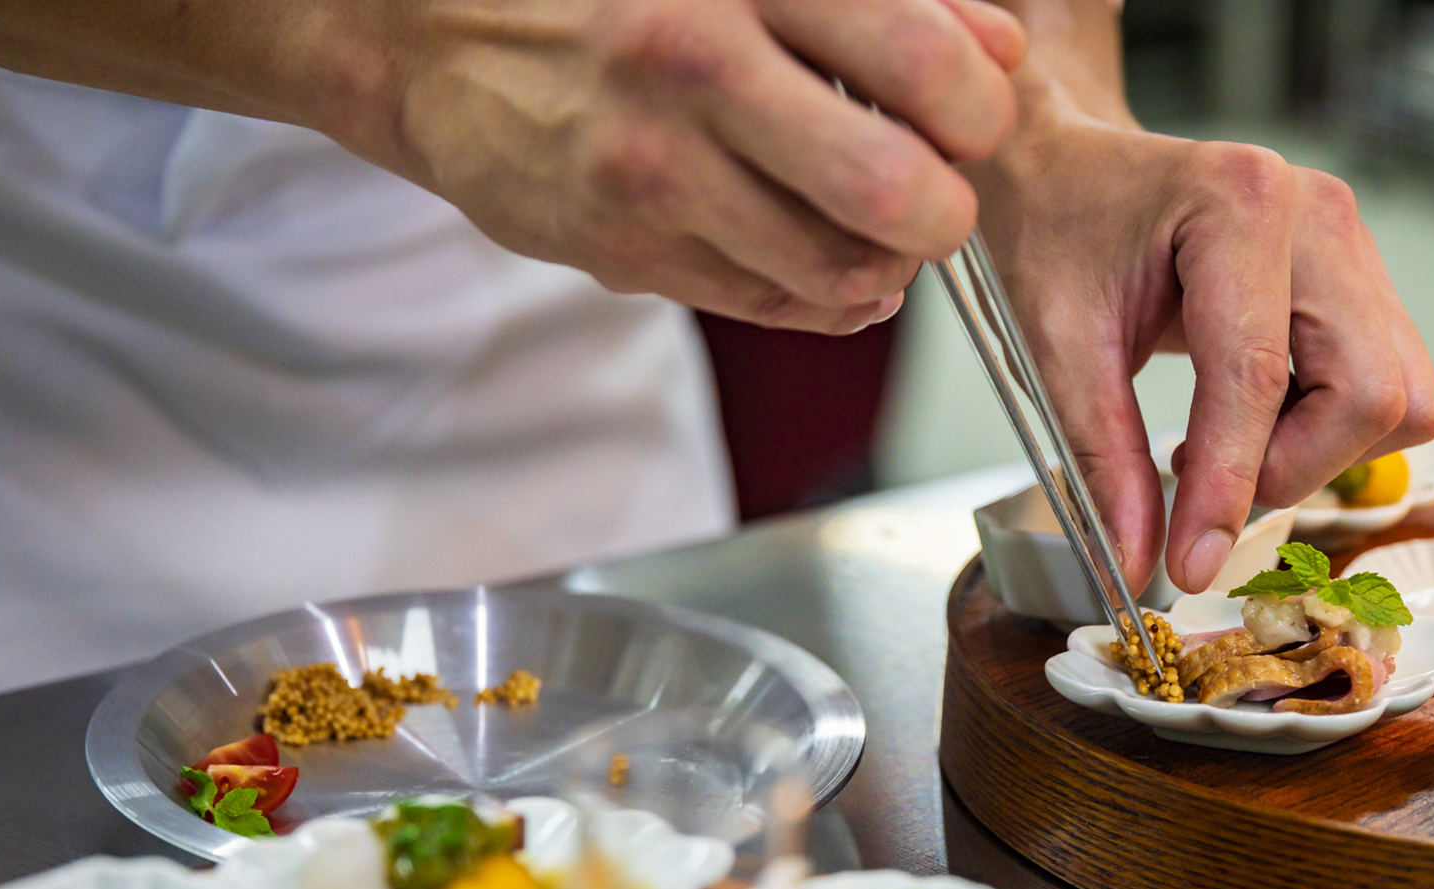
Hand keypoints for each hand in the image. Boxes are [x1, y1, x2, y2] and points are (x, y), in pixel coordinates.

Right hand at [366, 0, 1025, 332]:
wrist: (437, 37)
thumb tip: (996, 49)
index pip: (923, 66)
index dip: (979, 110)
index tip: (969, 116)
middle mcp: (695, 70)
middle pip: (893, 191)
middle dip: (943, 212)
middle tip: (935, 195)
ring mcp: (654, 171)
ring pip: (837, 271)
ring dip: (883, 266)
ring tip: (873, 229)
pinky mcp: (623, 250)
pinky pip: (771, 306)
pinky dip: (822, 296)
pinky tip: (818, 255)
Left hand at [971, 107, 1433, 593]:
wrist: (1066, 170)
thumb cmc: (1053, 232)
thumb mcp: (1055, 346)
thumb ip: (1104, 459)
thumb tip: (1139, 564)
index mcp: (1238, 204)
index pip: (1259, 376)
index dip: (1230, 485)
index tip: (1189, 564)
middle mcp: (1320, 216)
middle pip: (1371, 393)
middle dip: (1294, 467)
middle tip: (1206, 485)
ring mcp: (1352, 244)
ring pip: (1399, 397)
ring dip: (1317, 451)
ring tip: (1222, 441)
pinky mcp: (1360, 277)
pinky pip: (1385, 382)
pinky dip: (1324, 426)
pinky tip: (1248, 414)